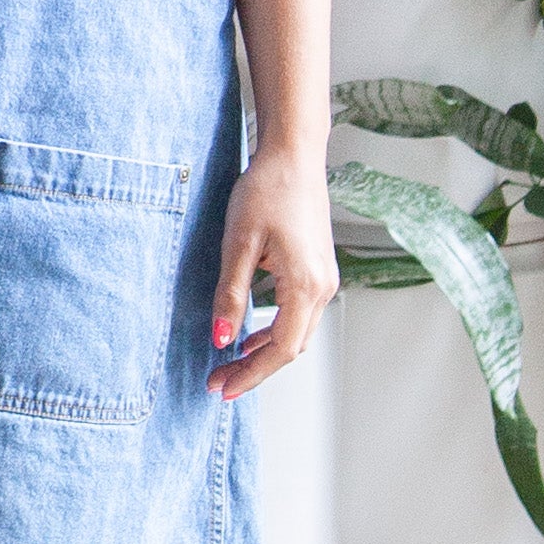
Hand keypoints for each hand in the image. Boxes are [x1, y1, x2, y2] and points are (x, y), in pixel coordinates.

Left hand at [209, 145, 334, 395]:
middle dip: (255, 369)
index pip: (280, 349)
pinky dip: (275, 331)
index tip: (222, 387)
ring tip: (230, 364)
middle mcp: (322, 288)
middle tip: (219, 382)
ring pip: (297, 333)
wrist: (293, 156)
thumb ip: (231, 295)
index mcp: (305, 285)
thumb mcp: (238, 243)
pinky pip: (299, 314)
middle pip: (291, 348)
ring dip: (265, 353)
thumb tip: (221, 340)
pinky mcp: (317, 270)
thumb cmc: (266, 190)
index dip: (250, 373)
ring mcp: (324, 279)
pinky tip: (250, 335)